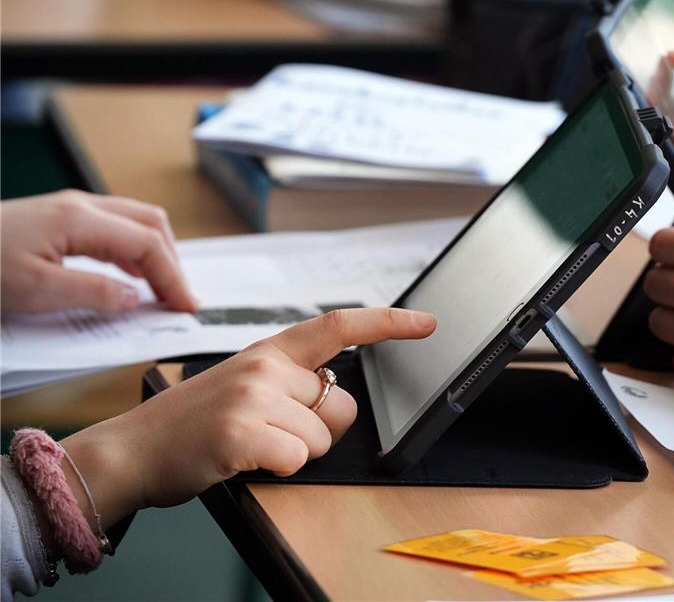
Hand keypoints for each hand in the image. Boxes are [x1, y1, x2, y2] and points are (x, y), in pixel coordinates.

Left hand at [0, 190, 194, 312]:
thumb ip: (92, 293)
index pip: (147, 245)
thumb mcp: (34, 290)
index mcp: (80, 220)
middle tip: (180, 298)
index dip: (172, 277)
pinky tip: (130, 275)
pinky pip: (115, 227)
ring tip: (163, 288)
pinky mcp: (60, 217)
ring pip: (135, 222)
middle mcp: (82, 207)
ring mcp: (71, 208)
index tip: (186, 306)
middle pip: (150, 224)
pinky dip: (135, 251)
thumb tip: (134, 298)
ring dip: (156, 253)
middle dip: (172, 262)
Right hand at [58, 307, 436, 529]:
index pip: (338, 326)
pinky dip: (277, 469)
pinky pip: (297, 459)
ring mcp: (254, 397)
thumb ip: (290, 382)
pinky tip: (243, 459)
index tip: (425, 322)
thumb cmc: (190, 423)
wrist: (131, 450)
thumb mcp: (242, 385)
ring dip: (294, 453)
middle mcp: (265, 366)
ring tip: (250, 445)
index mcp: (268, 351)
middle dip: (322, 430)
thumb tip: (335, 400)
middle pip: (341, 407)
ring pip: (321, 439)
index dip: (388, 324)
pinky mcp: (243, 433)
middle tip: (274, 433)